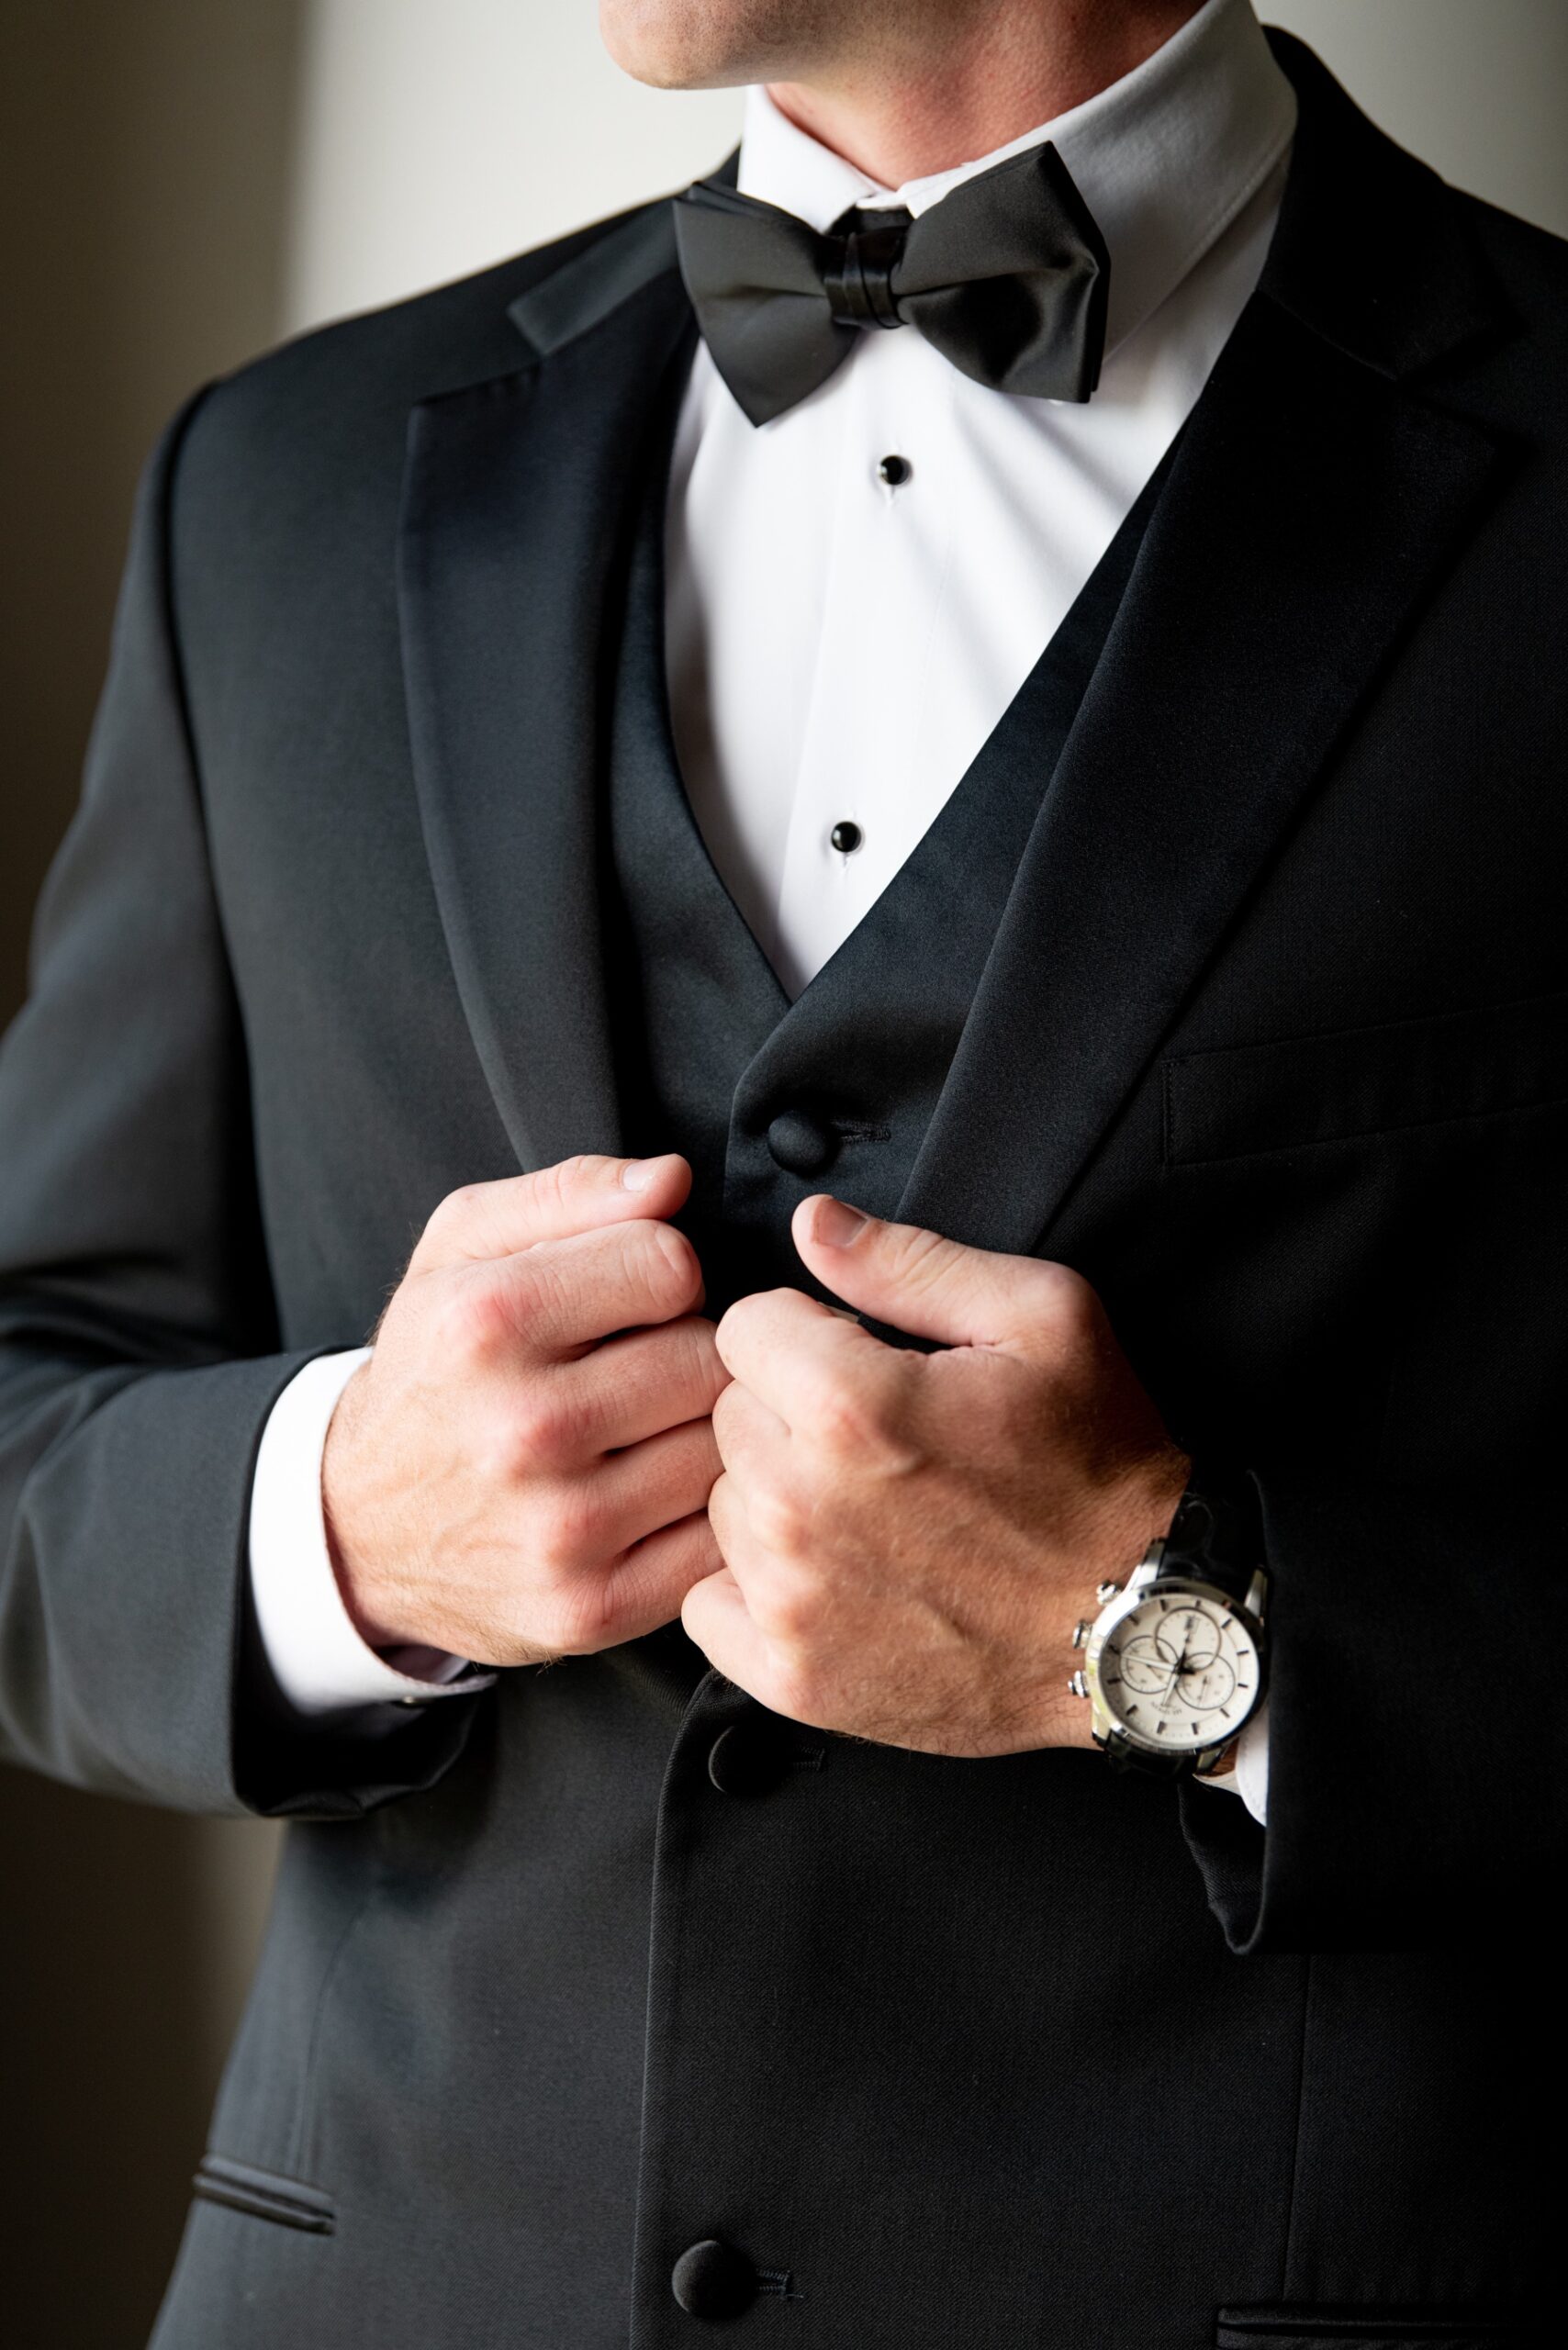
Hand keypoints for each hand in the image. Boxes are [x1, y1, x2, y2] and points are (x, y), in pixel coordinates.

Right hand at [323, 1154, 727, 1666]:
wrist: (355, 1528)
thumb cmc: (431, 1370)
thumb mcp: (460, 1250)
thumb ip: (569, 1194)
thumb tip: (672, 1178)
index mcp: (488, 1322)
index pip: (669, 1263)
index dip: (663, 1272)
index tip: (634, 1297)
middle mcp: (521, 1429)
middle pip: (706, 1358)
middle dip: (690, 1351)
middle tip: (647, 1368)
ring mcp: (560, 1528)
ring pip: (722, 1449)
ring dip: (702, 1433)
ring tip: (650, 1429)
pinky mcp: (590, 1606)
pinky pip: (715, 1539)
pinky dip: (704, 1514)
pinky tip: (656, 1494)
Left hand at [682, 1196, 1188, 1756]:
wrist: (1141, 1624)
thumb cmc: (1100, 1471)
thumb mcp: (1042, 1318)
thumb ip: (908, 1260)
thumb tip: (812, 1224)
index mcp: (849, 1405)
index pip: (744, 1327)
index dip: (808, 1334)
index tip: (861, 1364)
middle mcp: (800, 1504)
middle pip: (727, 1414)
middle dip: (790, 1413)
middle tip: (880, 1445)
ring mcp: (790, 1599)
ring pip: (722, 1503)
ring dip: (776, 1499)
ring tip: (873, 1513)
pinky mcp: (791, 1676)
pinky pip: (708, 1601)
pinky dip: (756, 1589)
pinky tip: (835, 1577)